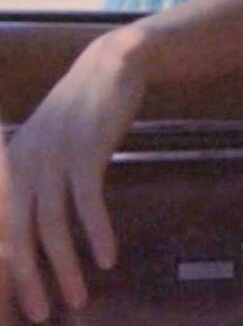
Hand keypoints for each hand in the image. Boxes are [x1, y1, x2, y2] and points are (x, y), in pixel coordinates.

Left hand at [8, 28, 145, 321]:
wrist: (111, 62)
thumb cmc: (82, 109)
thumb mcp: (48, 144)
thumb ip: (37, 181)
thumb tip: (35, 233)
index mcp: (11, 164)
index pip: (0, 227)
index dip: (8, 268)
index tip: (19, 305)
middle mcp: (25, 162)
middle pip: (18, 233)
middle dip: (28, 279)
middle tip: (42, 315)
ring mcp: (55, 155)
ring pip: (53, 225)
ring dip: (65, 267)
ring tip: (78, 299)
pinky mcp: (86, 149)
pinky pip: (88, 201)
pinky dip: (97, 232)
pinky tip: (108, 257)